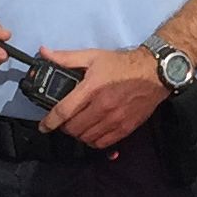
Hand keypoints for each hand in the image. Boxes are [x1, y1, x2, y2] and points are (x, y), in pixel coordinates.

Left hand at [40, 46, 166, 151]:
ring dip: (79, 134)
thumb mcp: (93, 56)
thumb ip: (66, 58)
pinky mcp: (126, 128)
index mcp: (92, 88)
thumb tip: (44, 53)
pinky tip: (92, 132)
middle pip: (74, 128)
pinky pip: (103, 143)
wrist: (153, 72)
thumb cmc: (123, 65)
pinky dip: (93, 141)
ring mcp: (115, 119)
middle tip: (65, 121)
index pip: (64, 111)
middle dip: (65, 127)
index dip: (49, 122)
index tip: (43, 126)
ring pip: (87, 138)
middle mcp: (103, 106)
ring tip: (79, 125)